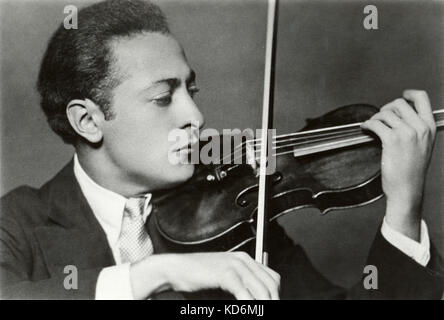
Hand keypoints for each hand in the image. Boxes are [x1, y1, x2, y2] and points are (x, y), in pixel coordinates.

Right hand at [130, 251, 280, 299]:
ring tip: (260, 314)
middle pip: (271, 285)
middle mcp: (243, 260)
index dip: (276, 295)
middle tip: (271, 310)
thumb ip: (242, 288)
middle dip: (274, 301)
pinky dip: (250, 306)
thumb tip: (254, 300)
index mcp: (245, 260)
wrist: (176, 269)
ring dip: (264, 304)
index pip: (272, 278)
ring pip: (262, 290)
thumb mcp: (225, 281)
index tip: (275, 304)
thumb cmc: (198, 278)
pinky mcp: (225, 273)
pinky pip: (244, 294)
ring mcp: (235, 265)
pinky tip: (249, 310)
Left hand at [361, 90, 435, 240]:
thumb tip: (399, 116)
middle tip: (380, 118)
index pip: (422, 98)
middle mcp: (420, 127)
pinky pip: (375, 123)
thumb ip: (417, 130)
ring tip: (371, 125)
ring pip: (385, 113)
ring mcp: (407, 133)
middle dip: (385, 109)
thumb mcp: (423, 146)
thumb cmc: (412, 171)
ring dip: (375, 118)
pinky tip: (365, 128)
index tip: (402, 96)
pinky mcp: (392, 140)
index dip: (409, 94)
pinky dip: (367, 124)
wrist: (407, 190)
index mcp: (430, 127)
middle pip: (398, 103)